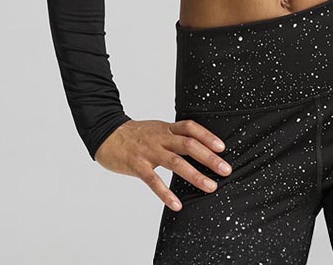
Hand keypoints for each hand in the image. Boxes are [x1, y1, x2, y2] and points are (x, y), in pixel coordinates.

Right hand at [93, 118, 232, 211]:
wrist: (107, 135)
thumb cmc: (136, 135)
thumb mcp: (157, 129)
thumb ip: (174, 136)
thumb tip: (197, 146)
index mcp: (166, 128)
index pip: (190, 127)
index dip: (207, 136)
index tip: (222, 147)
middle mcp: (160, 138)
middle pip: (188, 144)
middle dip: (209, 157)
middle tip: (225, 169)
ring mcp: (149, 151)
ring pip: (176, 162)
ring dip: (195, 175)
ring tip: (210, 186)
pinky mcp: (137, 165)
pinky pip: (153, 180)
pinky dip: (166, 193)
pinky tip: (176, 204)